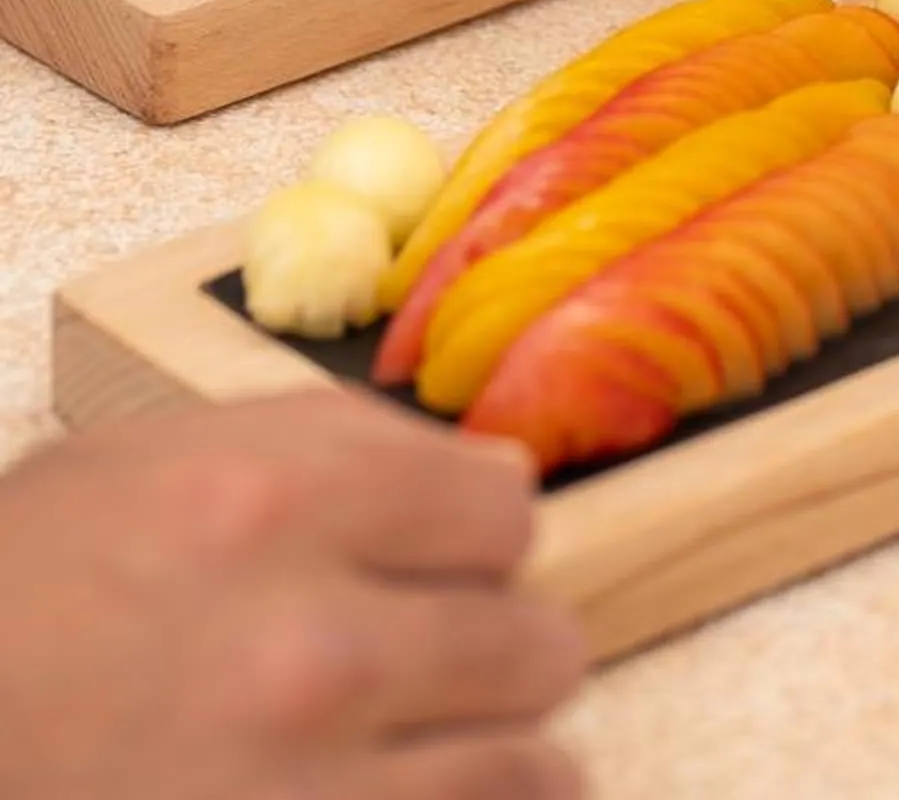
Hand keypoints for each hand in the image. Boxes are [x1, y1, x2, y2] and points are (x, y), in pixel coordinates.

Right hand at [0, 394, 585, 799]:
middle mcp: (311, 654)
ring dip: (498, 759)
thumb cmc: (20, 596)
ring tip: (446, 753)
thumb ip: (333, 445)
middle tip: (456, 662)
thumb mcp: (150, 460)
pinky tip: (406, 798)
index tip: (453, 556)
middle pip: (534, 645)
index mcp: (275, 508)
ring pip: (527, 776)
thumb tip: (492, 476)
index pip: (505, 510)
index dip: (478, 534)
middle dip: (501, 649)